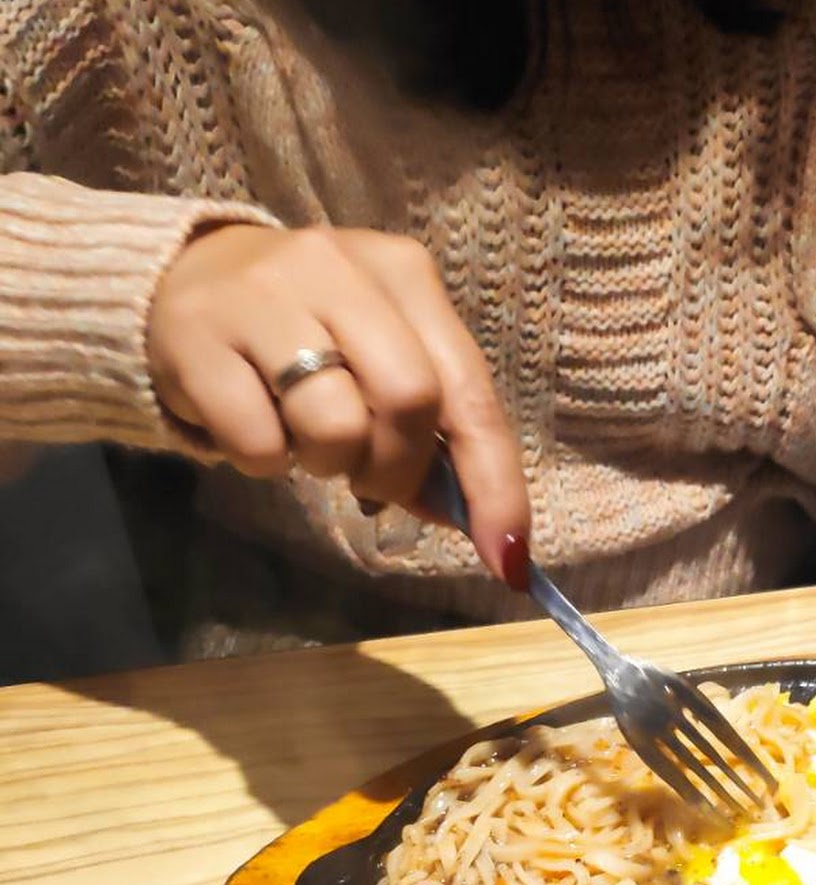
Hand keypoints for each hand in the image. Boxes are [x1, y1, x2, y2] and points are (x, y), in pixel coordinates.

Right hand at [148, 224, 530, 586]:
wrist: (179, 277)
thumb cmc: (306, 326)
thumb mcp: (376, 353)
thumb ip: (430, 426)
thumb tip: (480, 523)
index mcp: (405, 274)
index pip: (470, 389)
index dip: (495, 481)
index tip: (508, 554)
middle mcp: (341, 269)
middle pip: (410, 400)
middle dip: (399, 469)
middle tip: (369, 482)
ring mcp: (265, 296)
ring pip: (334, 424)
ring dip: (326, 463)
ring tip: (302, 437)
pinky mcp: (197, 335)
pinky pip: (257, 442)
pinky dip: (264, 461)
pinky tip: (252, 423)